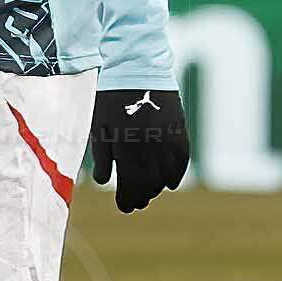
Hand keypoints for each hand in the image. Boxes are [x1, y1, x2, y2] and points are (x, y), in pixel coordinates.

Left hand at [89, 85, 189, 212]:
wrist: (136, 72)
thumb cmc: (110, 101)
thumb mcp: (100, 127)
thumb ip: (103, 157)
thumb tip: (105, 182)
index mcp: (126, 147)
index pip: (131, 185)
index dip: (128, 200)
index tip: (125, 208)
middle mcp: (150, 147)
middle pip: (150, 184)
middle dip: (142, 197)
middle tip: (136, 205)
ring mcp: (167, 140)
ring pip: (166, 176)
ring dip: (157, 188)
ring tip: (148, 194)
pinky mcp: (180, 132)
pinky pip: (182, 161)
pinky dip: (176, 174)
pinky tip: (169, 183)